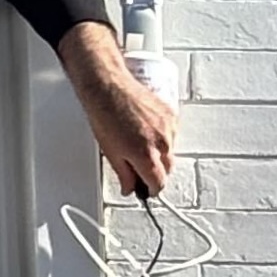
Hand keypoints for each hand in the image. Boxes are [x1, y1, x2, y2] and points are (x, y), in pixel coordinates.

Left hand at [57, 21, 176, 194]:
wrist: (107, 87)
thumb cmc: (104, 115)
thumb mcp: (110, 153)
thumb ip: (124, 175)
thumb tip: (130, 188)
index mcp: (146, 155)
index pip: (159, 184)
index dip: (150, 190)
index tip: (145, 190)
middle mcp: (162, 143)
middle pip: (168, 170)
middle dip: (155, 172)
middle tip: (139, 169)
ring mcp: (168, 127)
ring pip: (171, 152)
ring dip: (160, 154)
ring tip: (139, 144)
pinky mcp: (171, 114)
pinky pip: (172, 134)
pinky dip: (163, 138)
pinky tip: (146, 132)